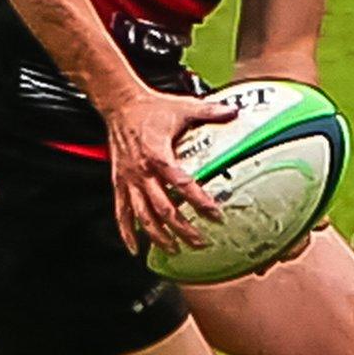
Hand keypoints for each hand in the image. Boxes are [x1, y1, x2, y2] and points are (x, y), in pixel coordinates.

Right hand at [105, 89, 235, 254]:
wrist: (119, 104)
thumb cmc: (150, 107)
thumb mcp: (183, 107)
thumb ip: (209, 111)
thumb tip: (234, 111)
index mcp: (159, 155)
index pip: (182, 184)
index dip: (199, 201)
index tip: (216, 215)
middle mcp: (142, 171)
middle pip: (163, 208)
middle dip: (182, 228)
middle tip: (200, 242)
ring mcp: (129, 180)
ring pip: (142, 215)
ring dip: (158, 236)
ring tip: (174, 249)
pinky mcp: (119, 182)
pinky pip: (121, 212)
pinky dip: (127, 232)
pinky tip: (136, 248)